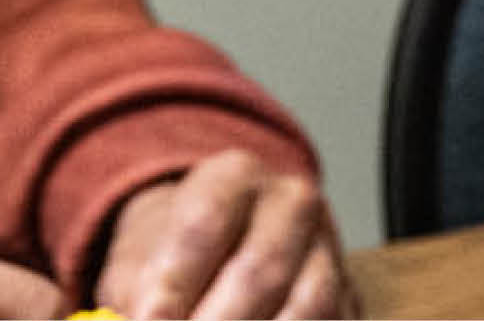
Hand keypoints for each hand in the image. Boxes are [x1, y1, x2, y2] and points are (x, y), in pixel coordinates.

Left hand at [93, 151, 346, 319]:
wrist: (224, 248)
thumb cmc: (176, 258)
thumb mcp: (140, 262)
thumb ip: (134, 300)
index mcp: (234, 177)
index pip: (203, 223)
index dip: (173, 283)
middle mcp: (290, 205)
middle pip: (260, 272)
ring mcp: (327, 252)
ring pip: (308, 309)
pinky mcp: (349, 299)